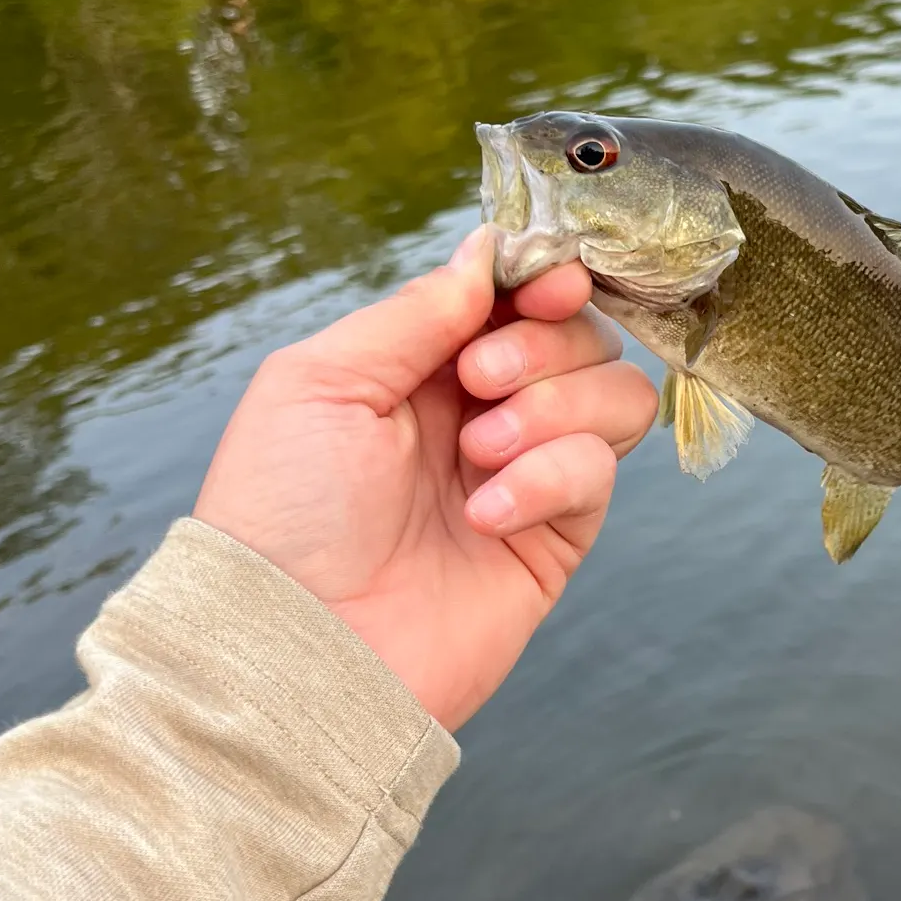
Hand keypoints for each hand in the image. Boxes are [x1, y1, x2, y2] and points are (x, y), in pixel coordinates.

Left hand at [193, 228, 658, 730]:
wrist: (303, 648)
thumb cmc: (285, 513)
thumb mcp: (321, 380)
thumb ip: (415, 310)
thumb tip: (487, 252)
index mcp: (422, 365)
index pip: (518, 296)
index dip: (544, 280)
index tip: (547, 284)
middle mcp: (483, 411)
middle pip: (580, 335)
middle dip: (541, 345)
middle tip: (477, 384)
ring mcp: (527, 471)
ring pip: (615, 394)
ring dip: (554, 407)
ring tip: (482, 453)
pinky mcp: (558, 534)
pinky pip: (598, 470)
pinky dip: (549, 479)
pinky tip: (486, 515)